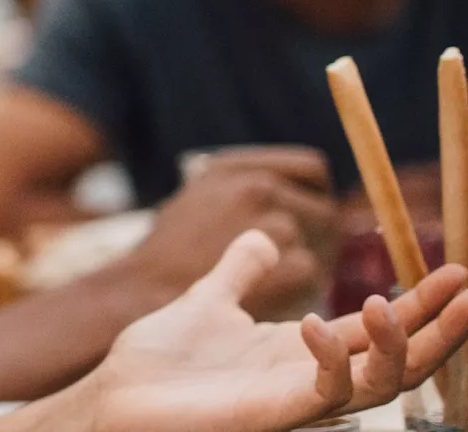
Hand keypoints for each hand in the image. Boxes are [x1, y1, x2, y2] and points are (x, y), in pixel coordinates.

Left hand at [80, 231, 467, 431]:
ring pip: (380, 386)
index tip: (459, 271)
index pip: (381, 330)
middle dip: (441, 331)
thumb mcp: (208, 301)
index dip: (422, 305)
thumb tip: (264, 236)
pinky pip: (325, 394)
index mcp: (302, 354)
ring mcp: (294, 403)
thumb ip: (239, 273)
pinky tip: (316, 325)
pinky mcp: (271, 416)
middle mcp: (309, 382)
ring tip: (389, 300)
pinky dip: (332, 358)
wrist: (110, 399)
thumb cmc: (156, 362)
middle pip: (400, 362)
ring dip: (400, 346)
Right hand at [125, 146, 335, 316]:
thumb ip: (240, 189)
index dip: (316, 194)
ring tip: (274, 283)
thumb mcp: (194, 199)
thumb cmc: (165, 257)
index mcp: (237, 169)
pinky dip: (297, 290)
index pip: (310, 168)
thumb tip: (280, 190)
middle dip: (319, 237)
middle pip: (324, 210)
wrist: (143, 295)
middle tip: (299, 261)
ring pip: (321, 246)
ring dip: (307, 265)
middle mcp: (260, 188)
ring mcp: (278, 225)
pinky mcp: (292, 264)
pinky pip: (313, 275)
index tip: (311, 215)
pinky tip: (268, 299)